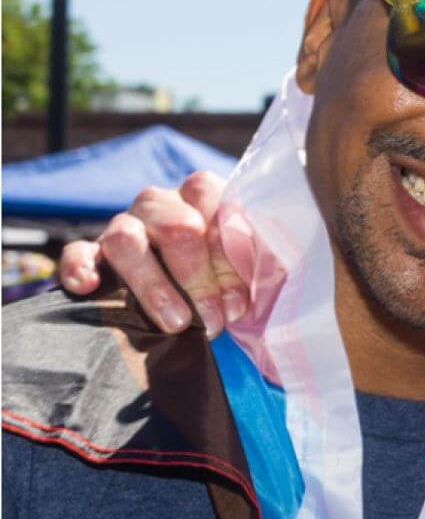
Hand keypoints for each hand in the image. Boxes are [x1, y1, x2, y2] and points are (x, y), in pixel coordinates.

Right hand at [57, 171, 246, 336]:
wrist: (188, 288)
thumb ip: (253, 262)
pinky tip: (90, 288)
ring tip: (177, 323)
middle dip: (197, 277)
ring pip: (126, 237)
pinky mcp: (91, 251)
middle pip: (176, 225)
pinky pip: (77, 251)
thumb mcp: (246, 264)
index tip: (238, 305)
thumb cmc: (225, 274)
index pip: (215, 204)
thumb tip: (250, 295)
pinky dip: (80, 267)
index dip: (228, 257)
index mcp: (202, 194)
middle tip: (213, 320)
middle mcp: (161, 204)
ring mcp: (124, 224)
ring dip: (153, 284)